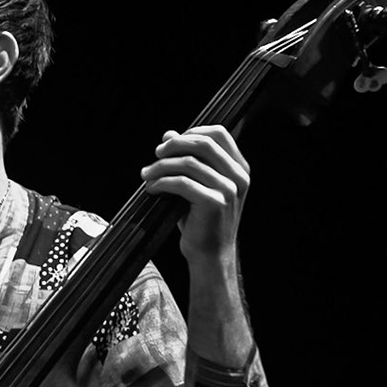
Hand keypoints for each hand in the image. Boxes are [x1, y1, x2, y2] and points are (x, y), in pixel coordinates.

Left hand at [138, 124, 248, 265]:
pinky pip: (181, 183)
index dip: (191, 132)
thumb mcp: (196, 184)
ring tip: (147, 175)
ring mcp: (228, 189)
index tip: (169, 143)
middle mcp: (238, 176)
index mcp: (239, 168)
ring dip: (161, 166)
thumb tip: (168, 134)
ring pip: (188, 162)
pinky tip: (152, 189)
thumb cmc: (201, 219)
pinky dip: (161, 182)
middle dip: (174, 145)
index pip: (219, 133)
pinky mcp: (214, 202)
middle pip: (203, 143)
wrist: (210, 254)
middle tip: (155, 155)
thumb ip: (187, 159)